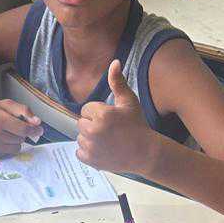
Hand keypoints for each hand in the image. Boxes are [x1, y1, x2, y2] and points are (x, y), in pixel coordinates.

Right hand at [0, 100, 41, 158]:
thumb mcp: (4, 104)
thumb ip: (23, 110)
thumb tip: (37, 122)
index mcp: (0, 120)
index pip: (24, 129)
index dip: (34, 130)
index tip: (39, 130)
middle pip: (21, 139)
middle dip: (21, 133)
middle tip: (11, 126)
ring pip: (16, 148)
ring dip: (15, 141)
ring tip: (4, 133)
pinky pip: (8, 153)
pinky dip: (7, 147)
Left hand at [76, 60, 154, 175]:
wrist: (144, 152)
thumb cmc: (137, 125)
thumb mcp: (129, 101)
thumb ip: (117, 82)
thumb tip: (114, 62)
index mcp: (101, 114)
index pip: (86, 109)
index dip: (98, 112)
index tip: (110, 119)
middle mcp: (93, 131)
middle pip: (81, 123)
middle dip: (92, 124)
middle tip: (109, 130)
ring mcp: (91, 147)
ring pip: (80, 137)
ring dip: (90, 138)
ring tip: (107, 140)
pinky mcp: (90, 160)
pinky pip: (79, 152)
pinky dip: (88, 152)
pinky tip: (102, 149)